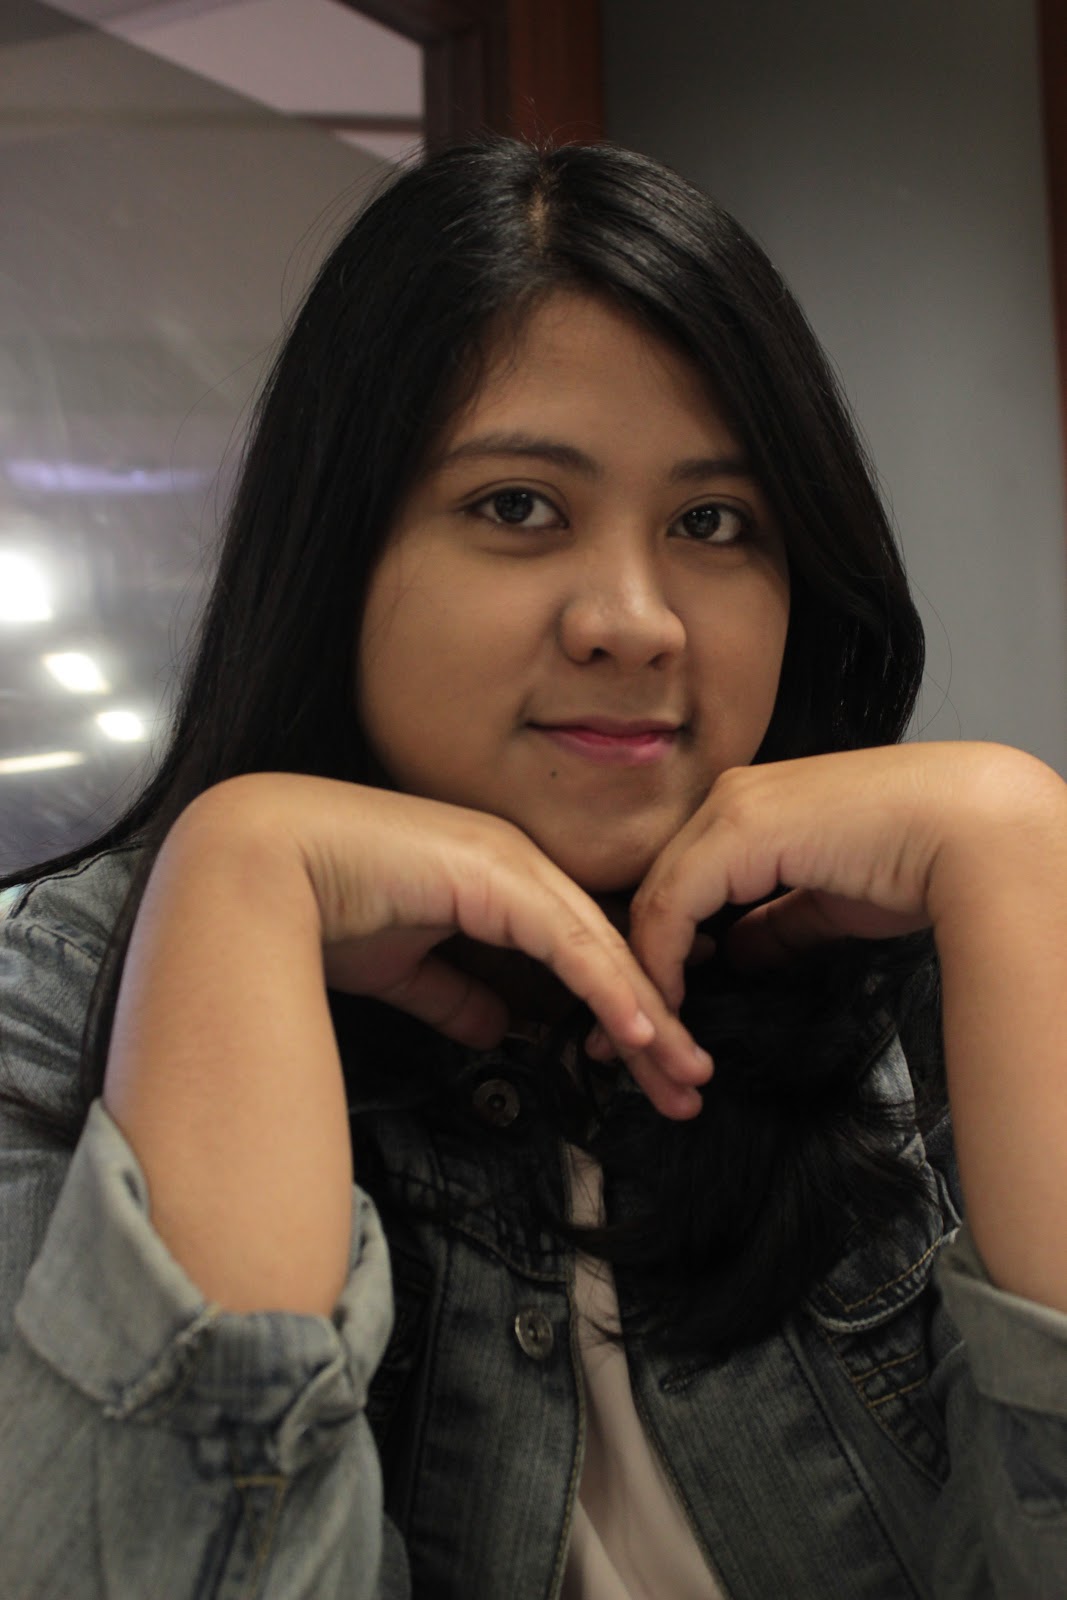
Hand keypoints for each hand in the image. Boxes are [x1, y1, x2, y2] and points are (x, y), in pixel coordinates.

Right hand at [216, 775, 711, 1116]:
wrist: (258, 867)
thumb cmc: (318, 910)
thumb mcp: (402, 967)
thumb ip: (452, 993)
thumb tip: (497, 1028)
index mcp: (498, 880)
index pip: (581, 952)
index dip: (622, 1010)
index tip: (654, 1070)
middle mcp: (517, 866)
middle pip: (608, 953)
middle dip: (656, 1026)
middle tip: (692, 1087)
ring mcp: (511, 864)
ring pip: (603, 949)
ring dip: (651, 1019)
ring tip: (686, 1079)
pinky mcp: (497, 874)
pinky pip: (571, 942)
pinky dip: (611, 989)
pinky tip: (644, 1035)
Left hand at [620, 741, 1061, 1012]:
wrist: (967, 832)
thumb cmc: (916, 863)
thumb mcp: (827, 901)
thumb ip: (776, 921)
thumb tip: (737, 952)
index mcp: (751, 807)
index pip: (681, 881)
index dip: (663, 945)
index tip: (661, 1003)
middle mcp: (731, 798)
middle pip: (660, 887)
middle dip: (640, 962)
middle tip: (626, 1029)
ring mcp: (730, 808)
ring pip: (658, 897)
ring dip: (650, 970)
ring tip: (645, 1032)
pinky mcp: (737, 831)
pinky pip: (674, 903)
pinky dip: (665, 958)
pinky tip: (673, 1004)